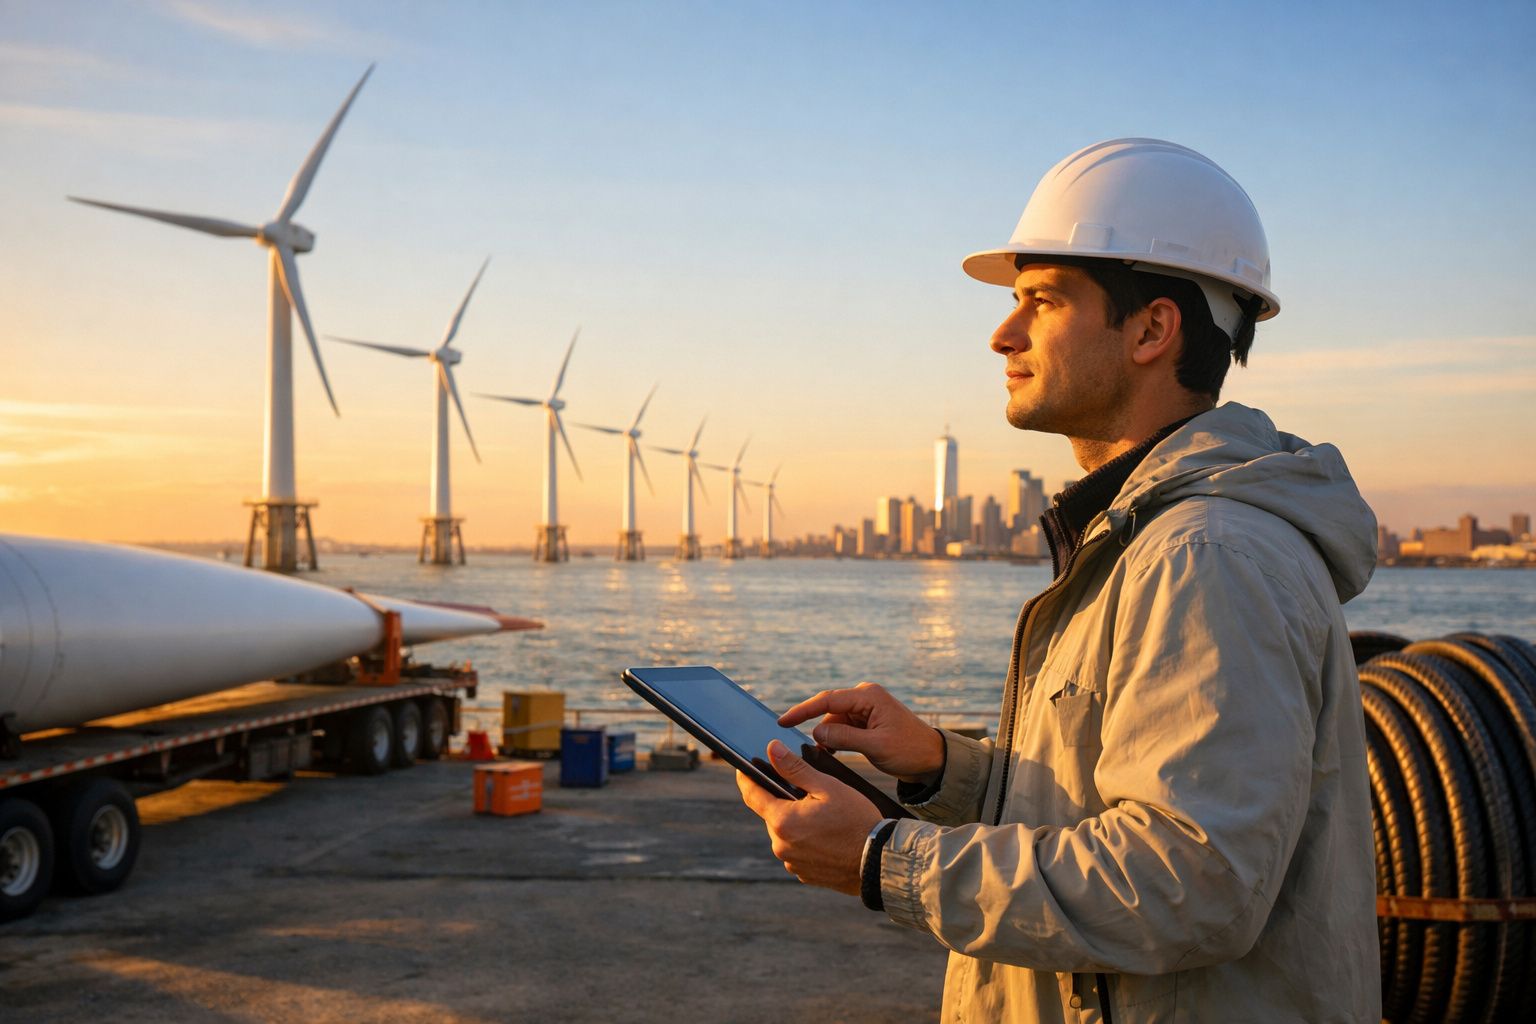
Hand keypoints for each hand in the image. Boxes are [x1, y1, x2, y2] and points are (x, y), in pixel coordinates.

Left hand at [736, 739, 881, 895]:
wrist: (880, 862)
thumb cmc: (857, 821)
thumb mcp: (827, 787)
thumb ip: (795, 768)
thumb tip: (771, 749)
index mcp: (782, 821)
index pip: (751, 795)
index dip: (746, 778)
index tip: (743, 767)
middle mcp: (781, 845)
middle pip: (771, 814)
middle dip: (783, 800)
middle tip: (807, 792)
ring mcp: (791, 863)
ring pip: (785, 833)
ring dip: (796, 822)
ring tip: (823, 815)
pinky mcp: (804, 874)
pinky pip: (797, 851)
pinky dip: (806, 841)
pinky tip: (827, 835)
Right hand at [779, 682, 944, 783]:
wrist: (933, 759)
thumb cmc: (909, 750)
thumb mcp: (875, 746)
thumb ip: (843, 738)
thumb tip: (815, 733)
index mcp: (868, 696)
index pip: (827, 700)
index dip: (802, 711)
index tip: (782, 721)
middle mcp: (866, 697)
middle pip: (828, 709)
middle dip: (814, 726)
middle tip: (795, 743)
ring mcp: (866, 708)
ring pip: (834, 721)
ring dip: (828, 737)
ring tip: (821, 755)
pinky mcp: (867, 721)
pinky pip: (843, 727)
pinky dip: (836, 739)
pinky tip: (830, 752)